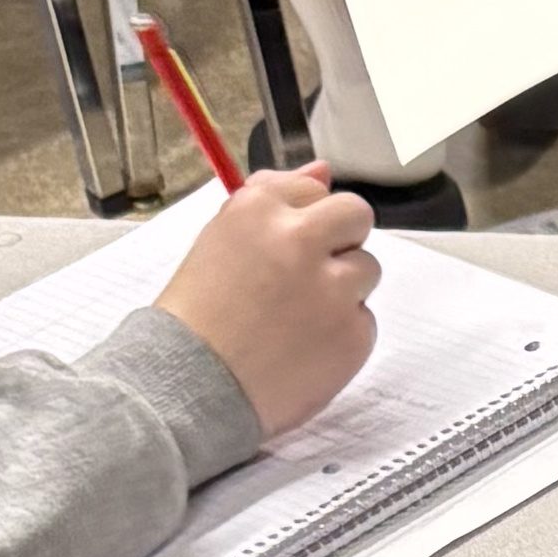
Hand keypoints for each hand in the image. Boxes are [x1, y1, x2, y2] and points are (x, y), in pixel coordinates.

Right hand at [151, 168, 379, 437]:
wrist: (190, 386)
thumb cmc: (198, 318)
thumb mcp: (221, 241)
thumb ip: (274, 200)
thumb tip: (321, 170)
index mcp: (259, 209)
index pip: (314, 189)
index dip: (304, 218)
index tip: (289, 243)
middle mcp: (300, 239)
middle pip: (355, 215)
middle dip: (340, 239)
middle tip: (309, 274)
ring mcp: (332, 287)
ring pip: (367, 269)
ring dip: (342, 288)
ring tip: (296, 318)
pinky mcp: (354, 332)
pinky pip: (365, 320)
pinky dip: (341, 333)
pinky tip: (303, 348)